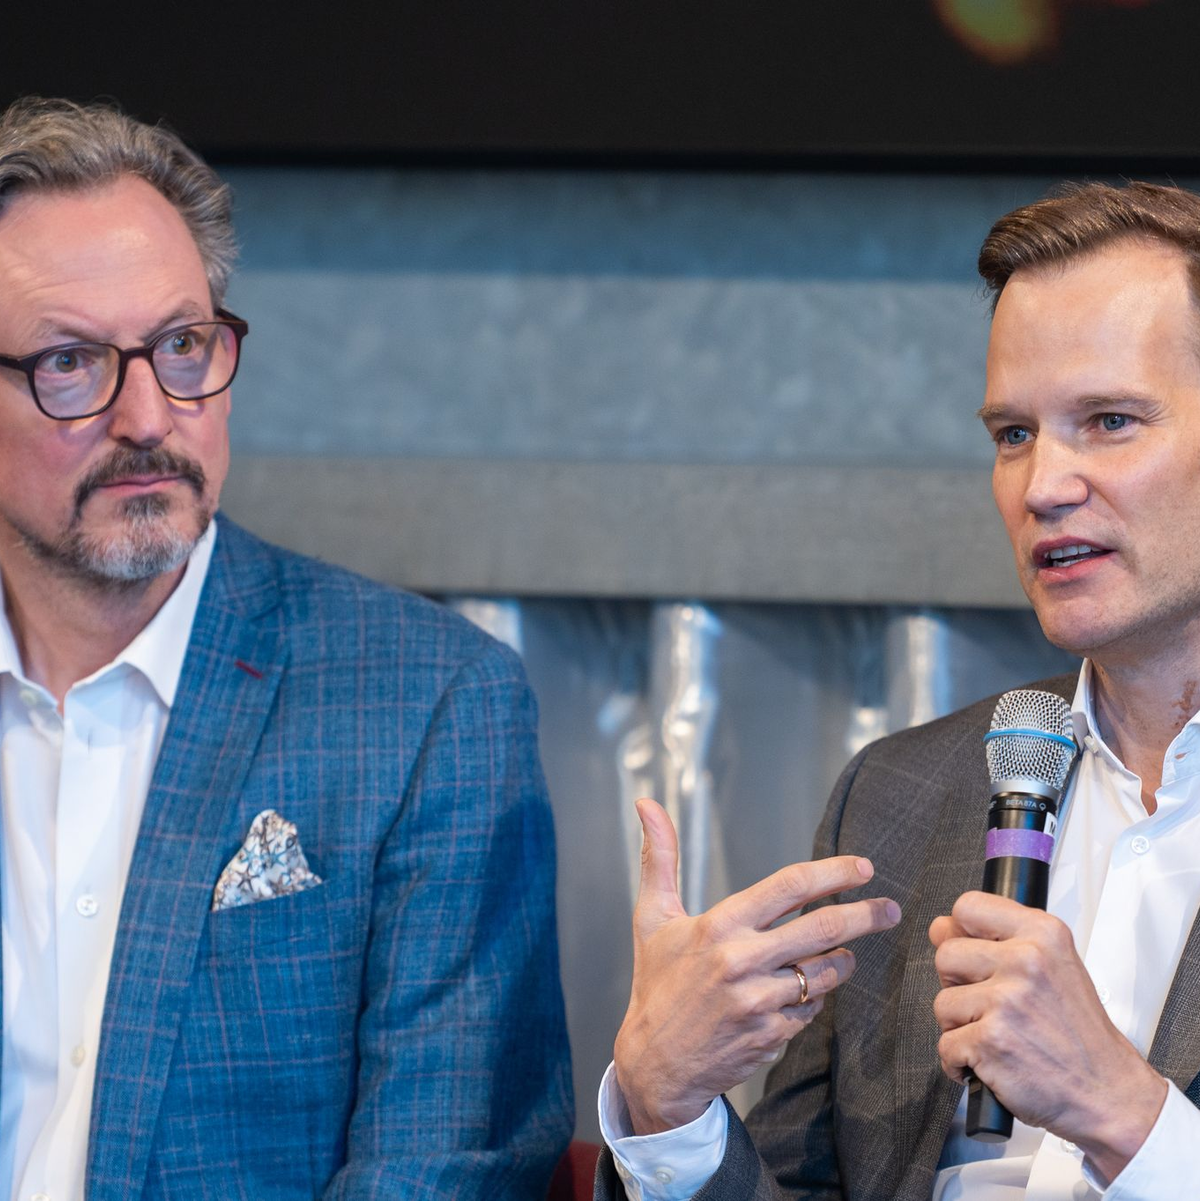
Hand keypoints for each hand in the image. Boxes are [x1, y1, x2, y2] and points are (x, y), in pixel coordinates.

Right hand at [613, 798, 900, 1134]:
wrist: (654, 1063)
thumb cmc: (656, 982)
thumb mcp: (652, 917)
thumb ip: (659, 857)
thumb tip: (647, 804)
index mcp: (718, 925)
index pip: (789, 886)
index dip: (833, 873)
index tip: (862, 868)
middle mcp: (742, 961)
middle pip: (823, 928)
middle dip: (865, 915)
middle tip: (890, 909)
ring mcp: (760, 1002)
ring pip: (825, 972)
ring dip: (842, 959)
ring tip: (844, 951)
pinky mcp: (772, 1035)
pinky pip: (812, 1009)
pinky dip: (814, 996)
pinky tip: (801, 991)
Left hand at [930, 892, 1167, 1184]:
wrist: (1110, 1092)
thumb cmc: (1080, 1036)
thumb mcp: (1052, 968)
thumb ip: (997, 941)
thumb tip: (940, 927)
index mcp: (1043, 934)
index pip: (968, 907)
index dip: (959, 933)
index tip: (972, 955)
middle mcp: (1025, 960)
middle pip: (947, 955)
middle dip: (958, 986)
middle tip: (991, 1008)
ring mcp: (1007, 1000)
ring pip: (943, 1003)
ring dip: (961, 1028)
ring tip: (998, 1038)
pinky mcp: (991, 1039)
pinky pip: (946, 1045)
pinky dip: (960, 1062)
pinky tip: (991, 1063)